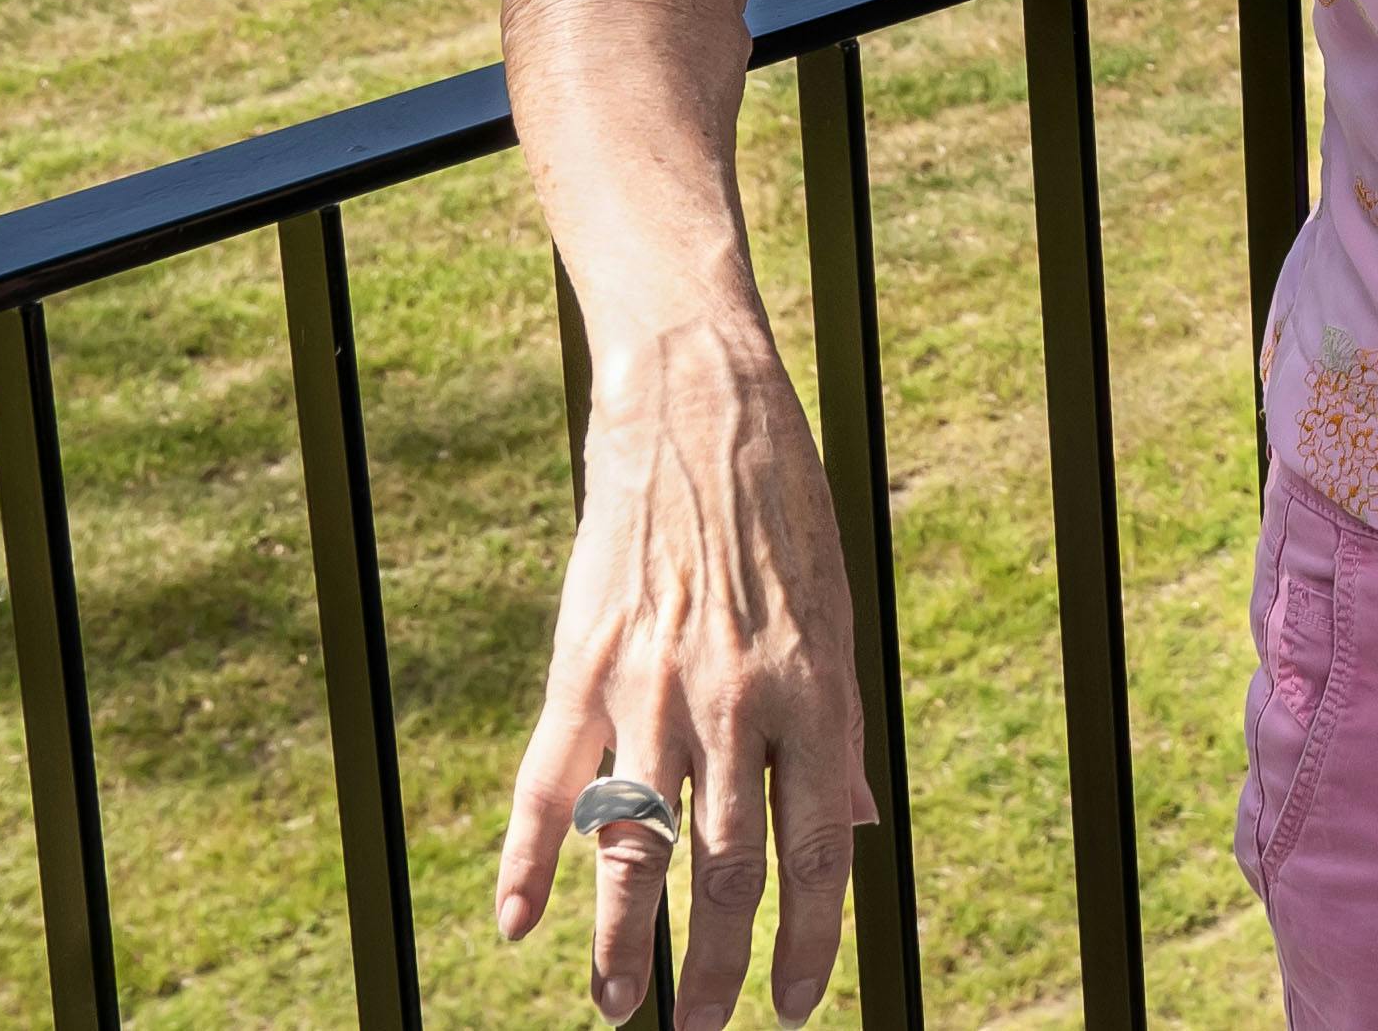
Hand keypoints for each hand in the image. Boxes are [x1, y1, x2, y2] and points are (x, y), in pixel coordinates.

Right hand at [498, 319, 881, 1025]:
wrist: (701, 406)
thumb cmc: (783, 513)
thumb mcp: (835, 615)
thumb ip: (836, 729)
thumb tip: (860, 826)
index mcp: (815, 689)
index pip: (818, 847)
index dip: (805, 939)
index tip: (788, 1006)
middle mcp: (737, 698)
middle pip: (725, 867)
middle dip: (713, 967)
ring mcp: (653, 684)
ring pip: (635, 843)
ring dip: (622, 939)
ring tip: (615, 1005)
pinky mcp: (583, 661)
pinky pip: (550, 783)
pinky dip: (528, 861)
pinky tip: (517, 924)